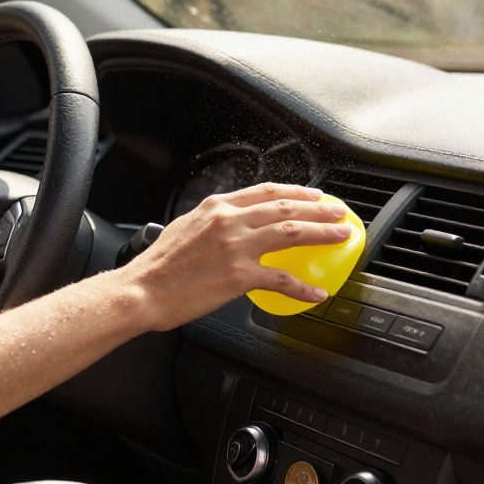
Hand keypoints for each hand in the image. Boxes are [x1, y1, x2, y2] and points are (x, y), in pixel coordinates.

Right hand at [121, 183, 352, 331]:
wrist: (142, 290)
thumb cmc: (157, 266)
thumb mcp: (185, 228)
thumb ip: (212, 222)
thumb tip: (231, 226)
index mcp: (216, 207)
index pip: (265, 192)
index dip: (296, 192)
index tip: (314, 196)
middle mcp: (229, 221)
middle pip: (286, 208)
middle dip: (319, 208)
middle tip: (339, 213)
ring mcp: (237, 247)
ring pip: (291, 233)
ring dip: (322, 233)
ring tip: (340, 236)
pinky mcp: (239, 275)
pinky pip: (281, 279)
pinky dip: (303, 286)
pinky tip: (316, 291)